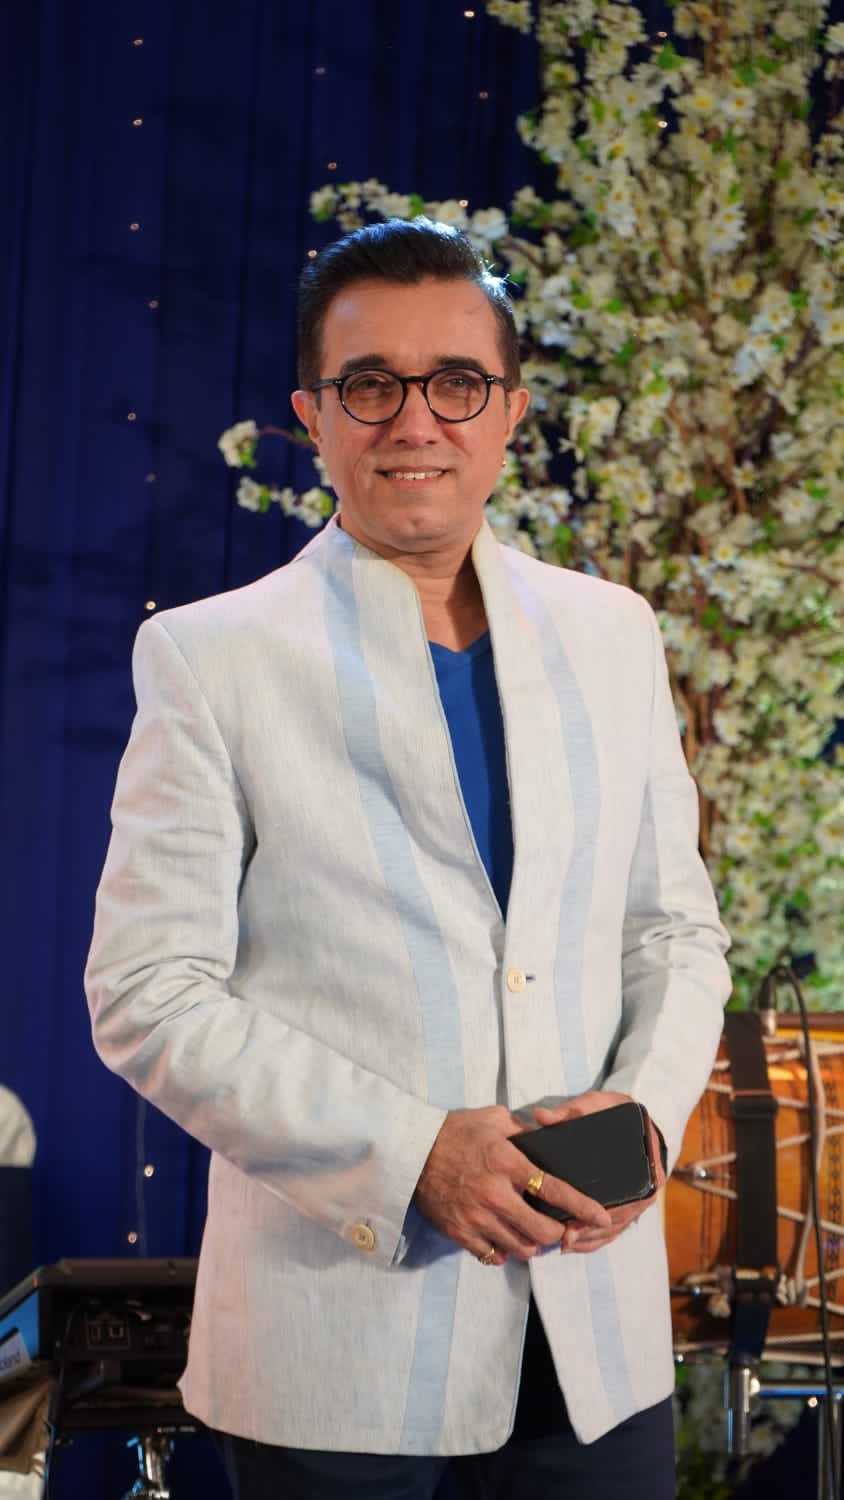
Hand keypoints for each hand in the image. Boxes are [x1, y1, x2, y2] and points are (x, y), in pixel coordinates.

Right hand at [413, 1105, 612, 1264]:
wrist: (411, 1150)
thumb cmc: (454, 1131)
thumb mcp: (493, 1119)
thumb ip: (523, 1130)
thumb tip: (546, 1137)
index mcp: (506, 1163)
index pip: (554, 1190)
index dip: (582, 1206)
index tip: (602, 1215)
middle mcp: (494, 1194)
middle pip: (542, 1231)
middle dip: (558, 1232)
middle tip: (559, 1227)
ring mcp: (476, 1217)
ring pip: (521, 1248)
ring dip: (532, 1243)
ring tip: (532, 1233)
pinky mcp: (460, 1233)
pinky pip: (493, 1256)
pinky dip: (504, 1251)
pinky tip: (505, 1238)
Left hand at [531, 1090, 666, 1254]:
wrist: (637, 1118)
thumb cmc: (616, 1111)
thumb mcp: (597, 1105)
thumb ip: (570, 1111)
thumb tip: (541, 1116)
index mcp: (647, 1167)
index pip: (625, 1202)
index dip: (598, 1217)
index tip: (574, 1224)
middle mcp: (647, 1188)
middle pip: (618, 1220)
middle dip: (590, 1232)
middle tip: (563, 1239)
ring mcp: (638, 1200)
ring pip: (614, 1229)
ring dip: (590, 1240)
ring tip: (562, 1245)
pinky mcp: (628, 1205)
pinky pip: (613, 1228)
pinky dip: (594, 1239)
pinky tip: (572, 1244)